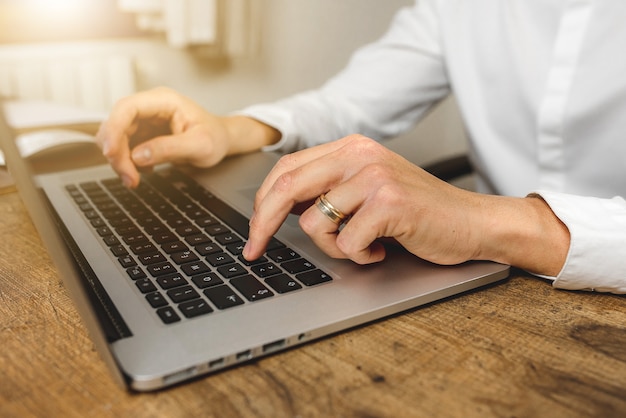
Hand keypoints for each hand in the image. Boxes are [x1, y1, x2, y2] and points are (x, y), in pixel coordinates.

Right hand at [96, 87, 279, 187]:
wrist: (222, 140)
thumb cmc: (216, 137)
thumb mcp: (200, 146)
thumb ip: (170, 149)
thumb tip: (138, 156)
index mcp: (164, 101)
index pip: (127, 108)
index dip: (113, 129)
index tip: (111, 153)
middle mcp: (150, 107)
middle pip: (116, 124)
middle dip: (116, 153)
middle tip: (129, 178)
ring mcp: (144, 120)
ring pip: (115, 138)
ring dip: (119, 161)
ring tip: (134, 179)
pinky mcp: (142, 135)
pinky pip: (123, 148)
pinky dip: (126, 163)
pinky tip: (145, 171)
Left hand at [243, 135, 569, 275]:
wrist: (471, 222)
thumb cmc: (417, 211)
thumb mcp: (366, 188)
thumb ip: (328, 189)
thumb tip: (275, 207)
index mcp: (349, 148)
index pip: (286, 169)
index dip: (261, 203)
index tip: (253, 231)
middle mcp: (359, 155)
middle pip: (286, 188)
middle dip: (262, 225)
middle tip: (255, 250)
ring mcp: (374, 176)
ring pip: (315, 222)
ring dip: (332, 247)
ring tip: (362, 245)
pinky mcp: (389, 203)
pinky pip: (347, 243)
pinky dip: (360, 256)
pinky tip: (381, 249)